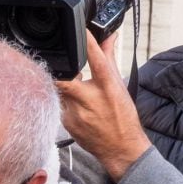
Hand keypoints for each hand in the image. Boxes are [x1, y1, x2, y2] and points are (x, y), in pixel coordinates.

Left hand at [56, 31, 151, 181]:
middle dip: (63, 73)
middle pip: (66, 80)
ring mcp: (77, 114)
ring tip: (77, 92)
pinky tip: (76, 107)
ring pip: (60, 92)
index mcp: (108, 88)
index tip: (83, 35)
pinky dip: (64, 101)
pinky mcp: (67, 124)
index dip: (89, 45)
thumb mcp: (119, 86)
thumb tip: (108, 37)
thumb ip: (109, 60)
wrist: (120, 149)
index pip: (97, 61)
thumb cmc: (122, 117)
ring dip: (64, 87)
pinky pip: (60, 105)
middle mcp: (91, 100)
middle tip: (66, 70)